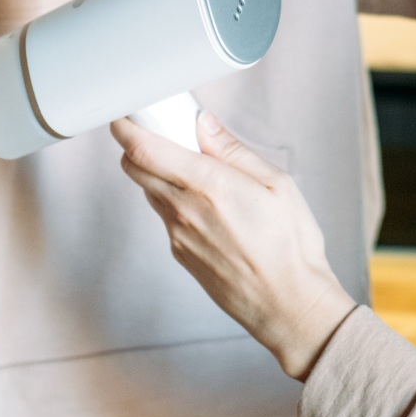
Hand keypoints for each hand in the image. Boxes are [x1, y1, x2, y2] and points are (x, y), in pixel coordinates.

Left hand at [110, 112, 356, 380]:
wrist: (288, 304)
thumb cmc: (290, 244)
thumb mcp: (276, 183)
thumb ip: (233, 150)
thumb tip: (204, 123)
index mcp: (208, 185)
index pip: (144, 150)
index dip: (126, 126)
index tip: (125, 112)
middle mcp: (184, 210)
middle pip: (134, 168)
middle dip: (136, 143)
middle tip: (162, 130)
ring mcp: (178, 235)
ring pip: (150, 190)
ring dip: (158, 171)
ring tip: (196, 167)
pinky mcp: (180, 254)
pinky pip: (166, 215)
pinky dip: (174, 198)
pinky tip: (208, 202)